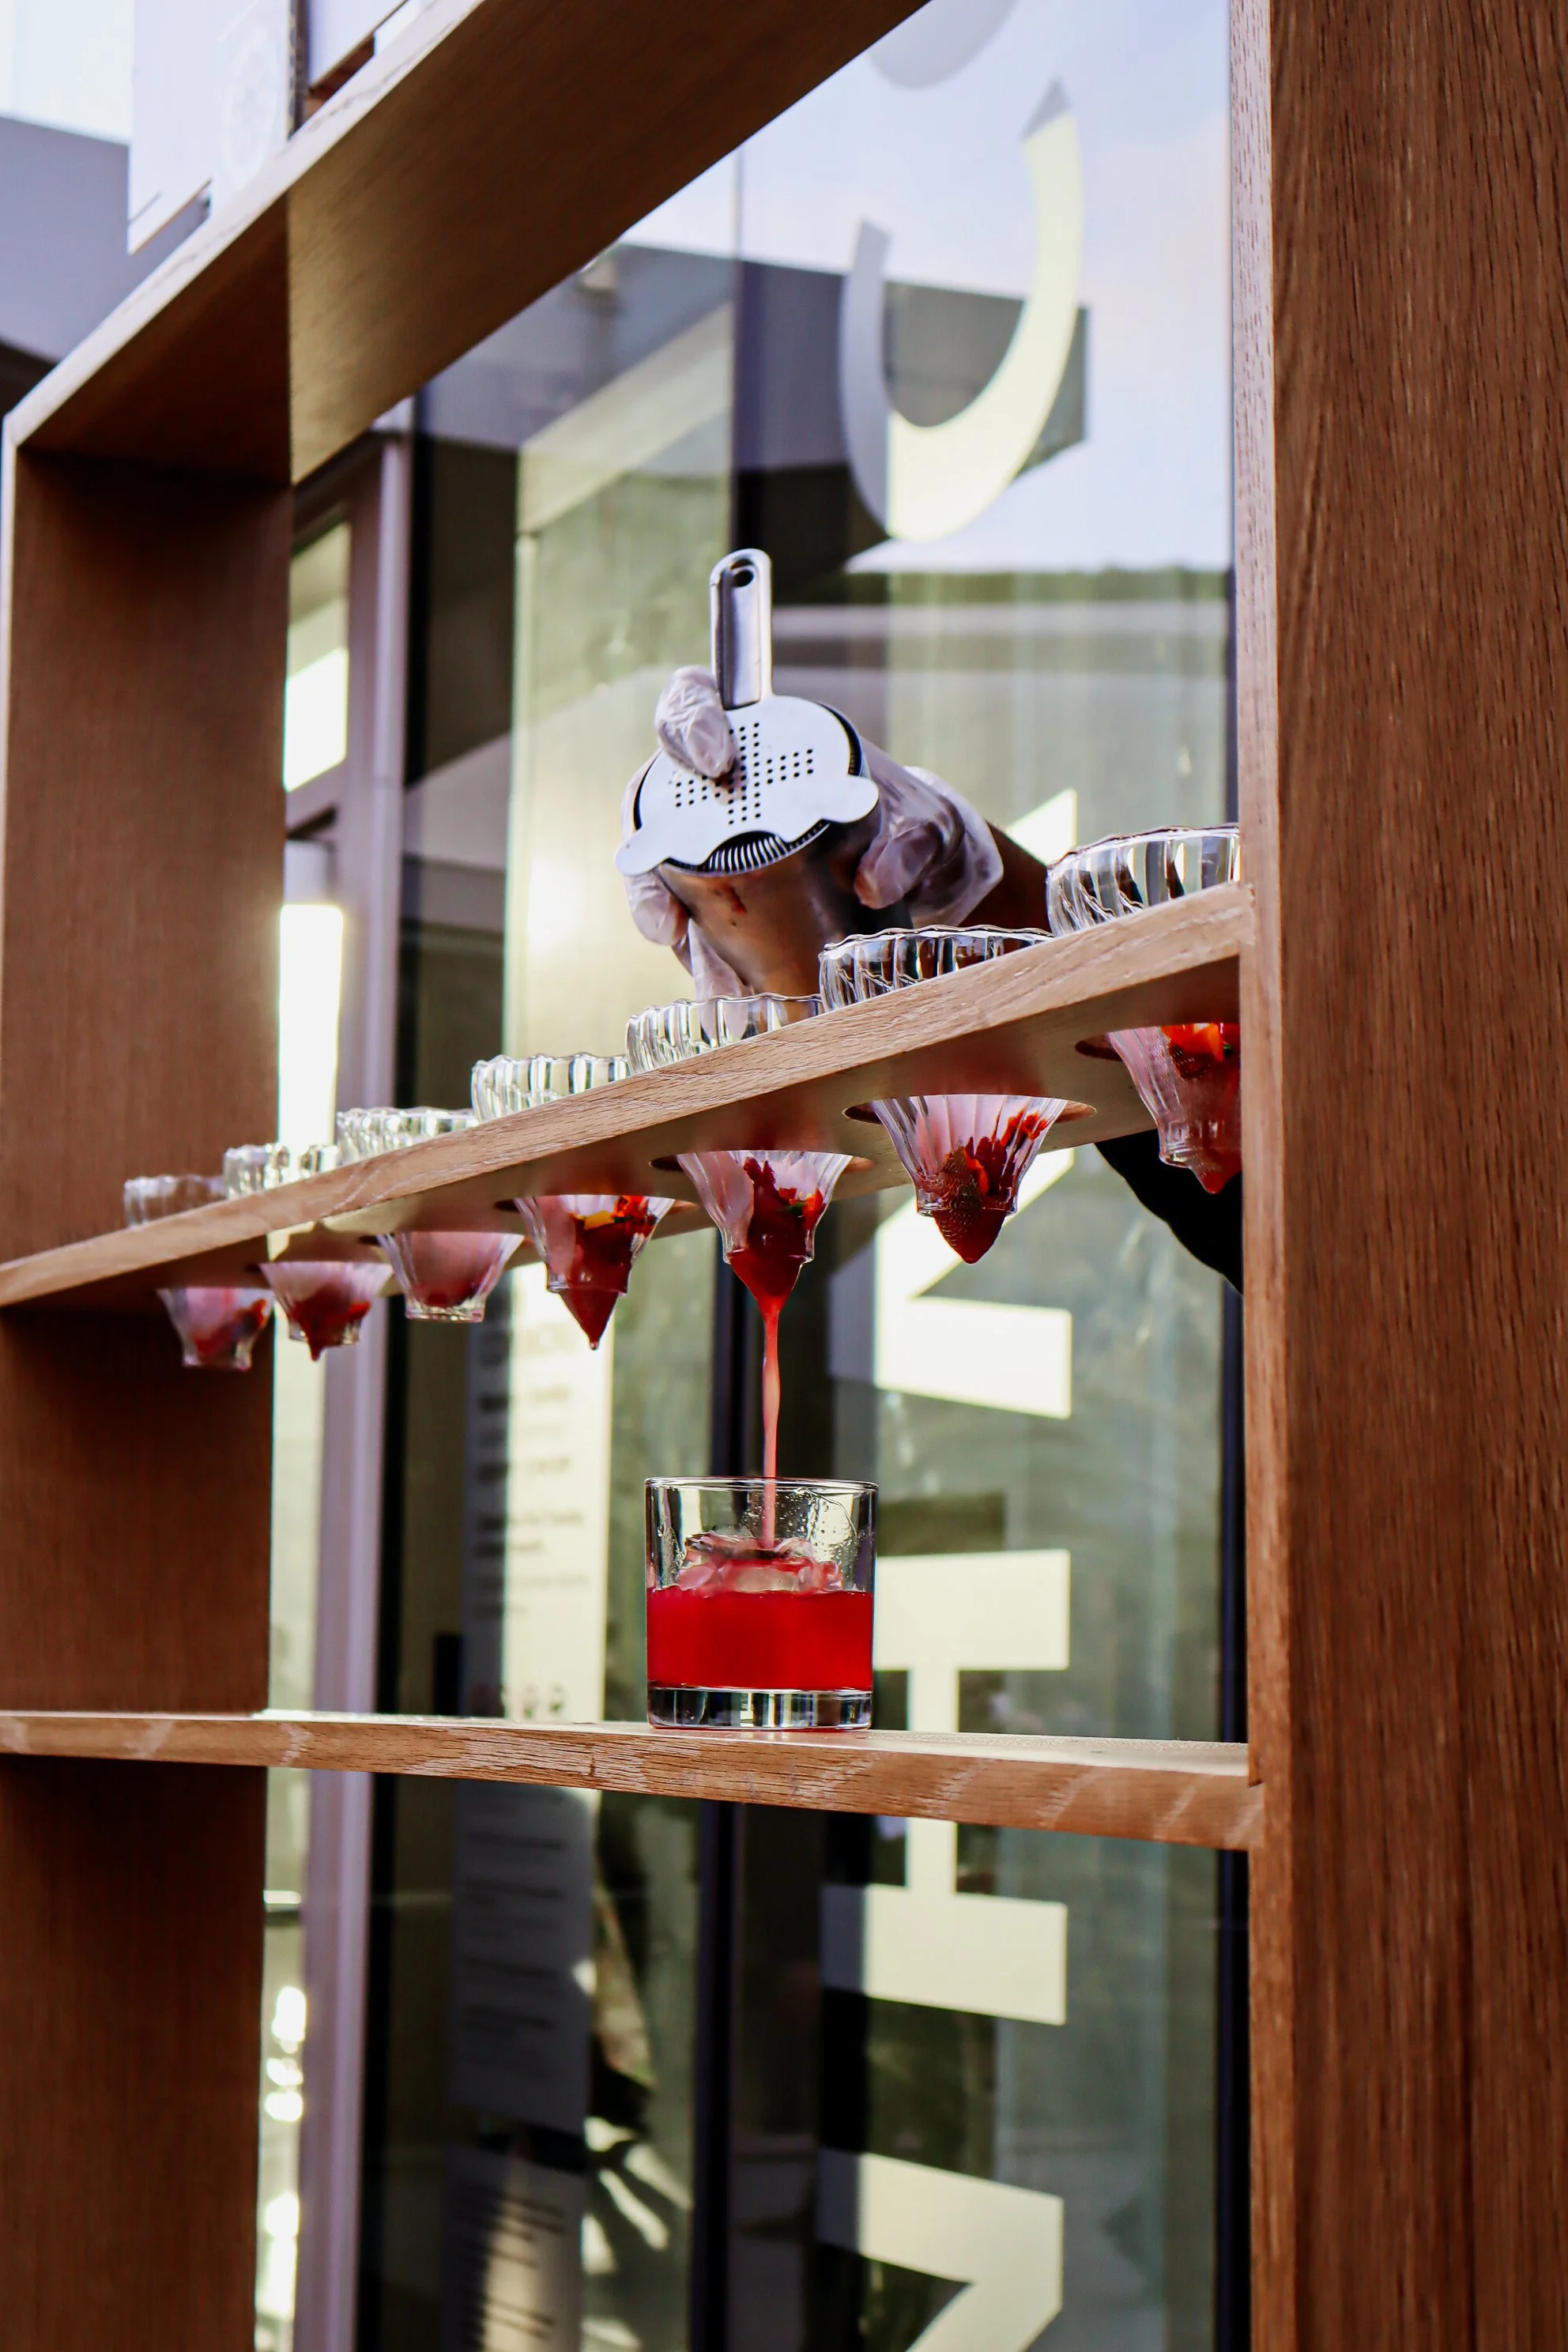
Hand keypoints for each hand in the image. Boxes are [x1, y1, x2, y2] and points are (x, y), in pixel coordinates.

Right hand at [623, 669, 1007, 984]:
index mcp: (759, 737)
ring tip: (705, 984)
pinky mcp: (716, 900)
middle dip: (651, 865)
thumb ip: (909, 843)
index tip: (716, 760)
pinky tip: (719, 997)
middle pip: (653, 805)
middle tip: (669, 920)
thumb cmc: (909, 827)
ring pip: (660, 878)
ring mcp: (709, 847)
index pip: (695, 703)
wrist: (917, 878)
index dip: (690, 721)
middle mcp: (717, 789)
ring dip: (673, 934)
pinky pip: (690, 926)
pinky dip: (700, 962)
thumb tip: (874, 883)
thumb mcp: (924, 827)